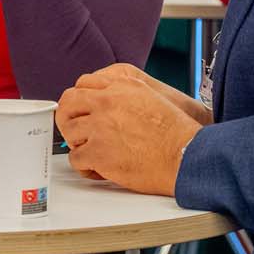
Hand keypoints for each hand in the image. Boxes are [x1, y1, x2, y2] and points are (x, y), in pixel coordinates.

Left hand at [56, 64, 205, 195]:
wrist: (186, 155)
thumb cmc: (175, 134)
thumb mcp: (151, 97)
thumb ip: (125, 95)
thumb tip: (104, 102)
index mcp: (122, 85)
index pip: (84, 84)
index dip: (79, 101)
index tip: (81, 112)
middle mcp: (107, 101)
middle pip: (68, 103)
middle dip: (68, 119)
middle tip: (76, 133)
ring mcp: (100, 125)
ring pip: (69, 132)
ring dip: (79, 145)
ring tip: (94, 154)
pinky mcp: (98, 151)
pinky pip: (76, 158)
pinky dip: (85, 167)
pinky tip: (98, 170)